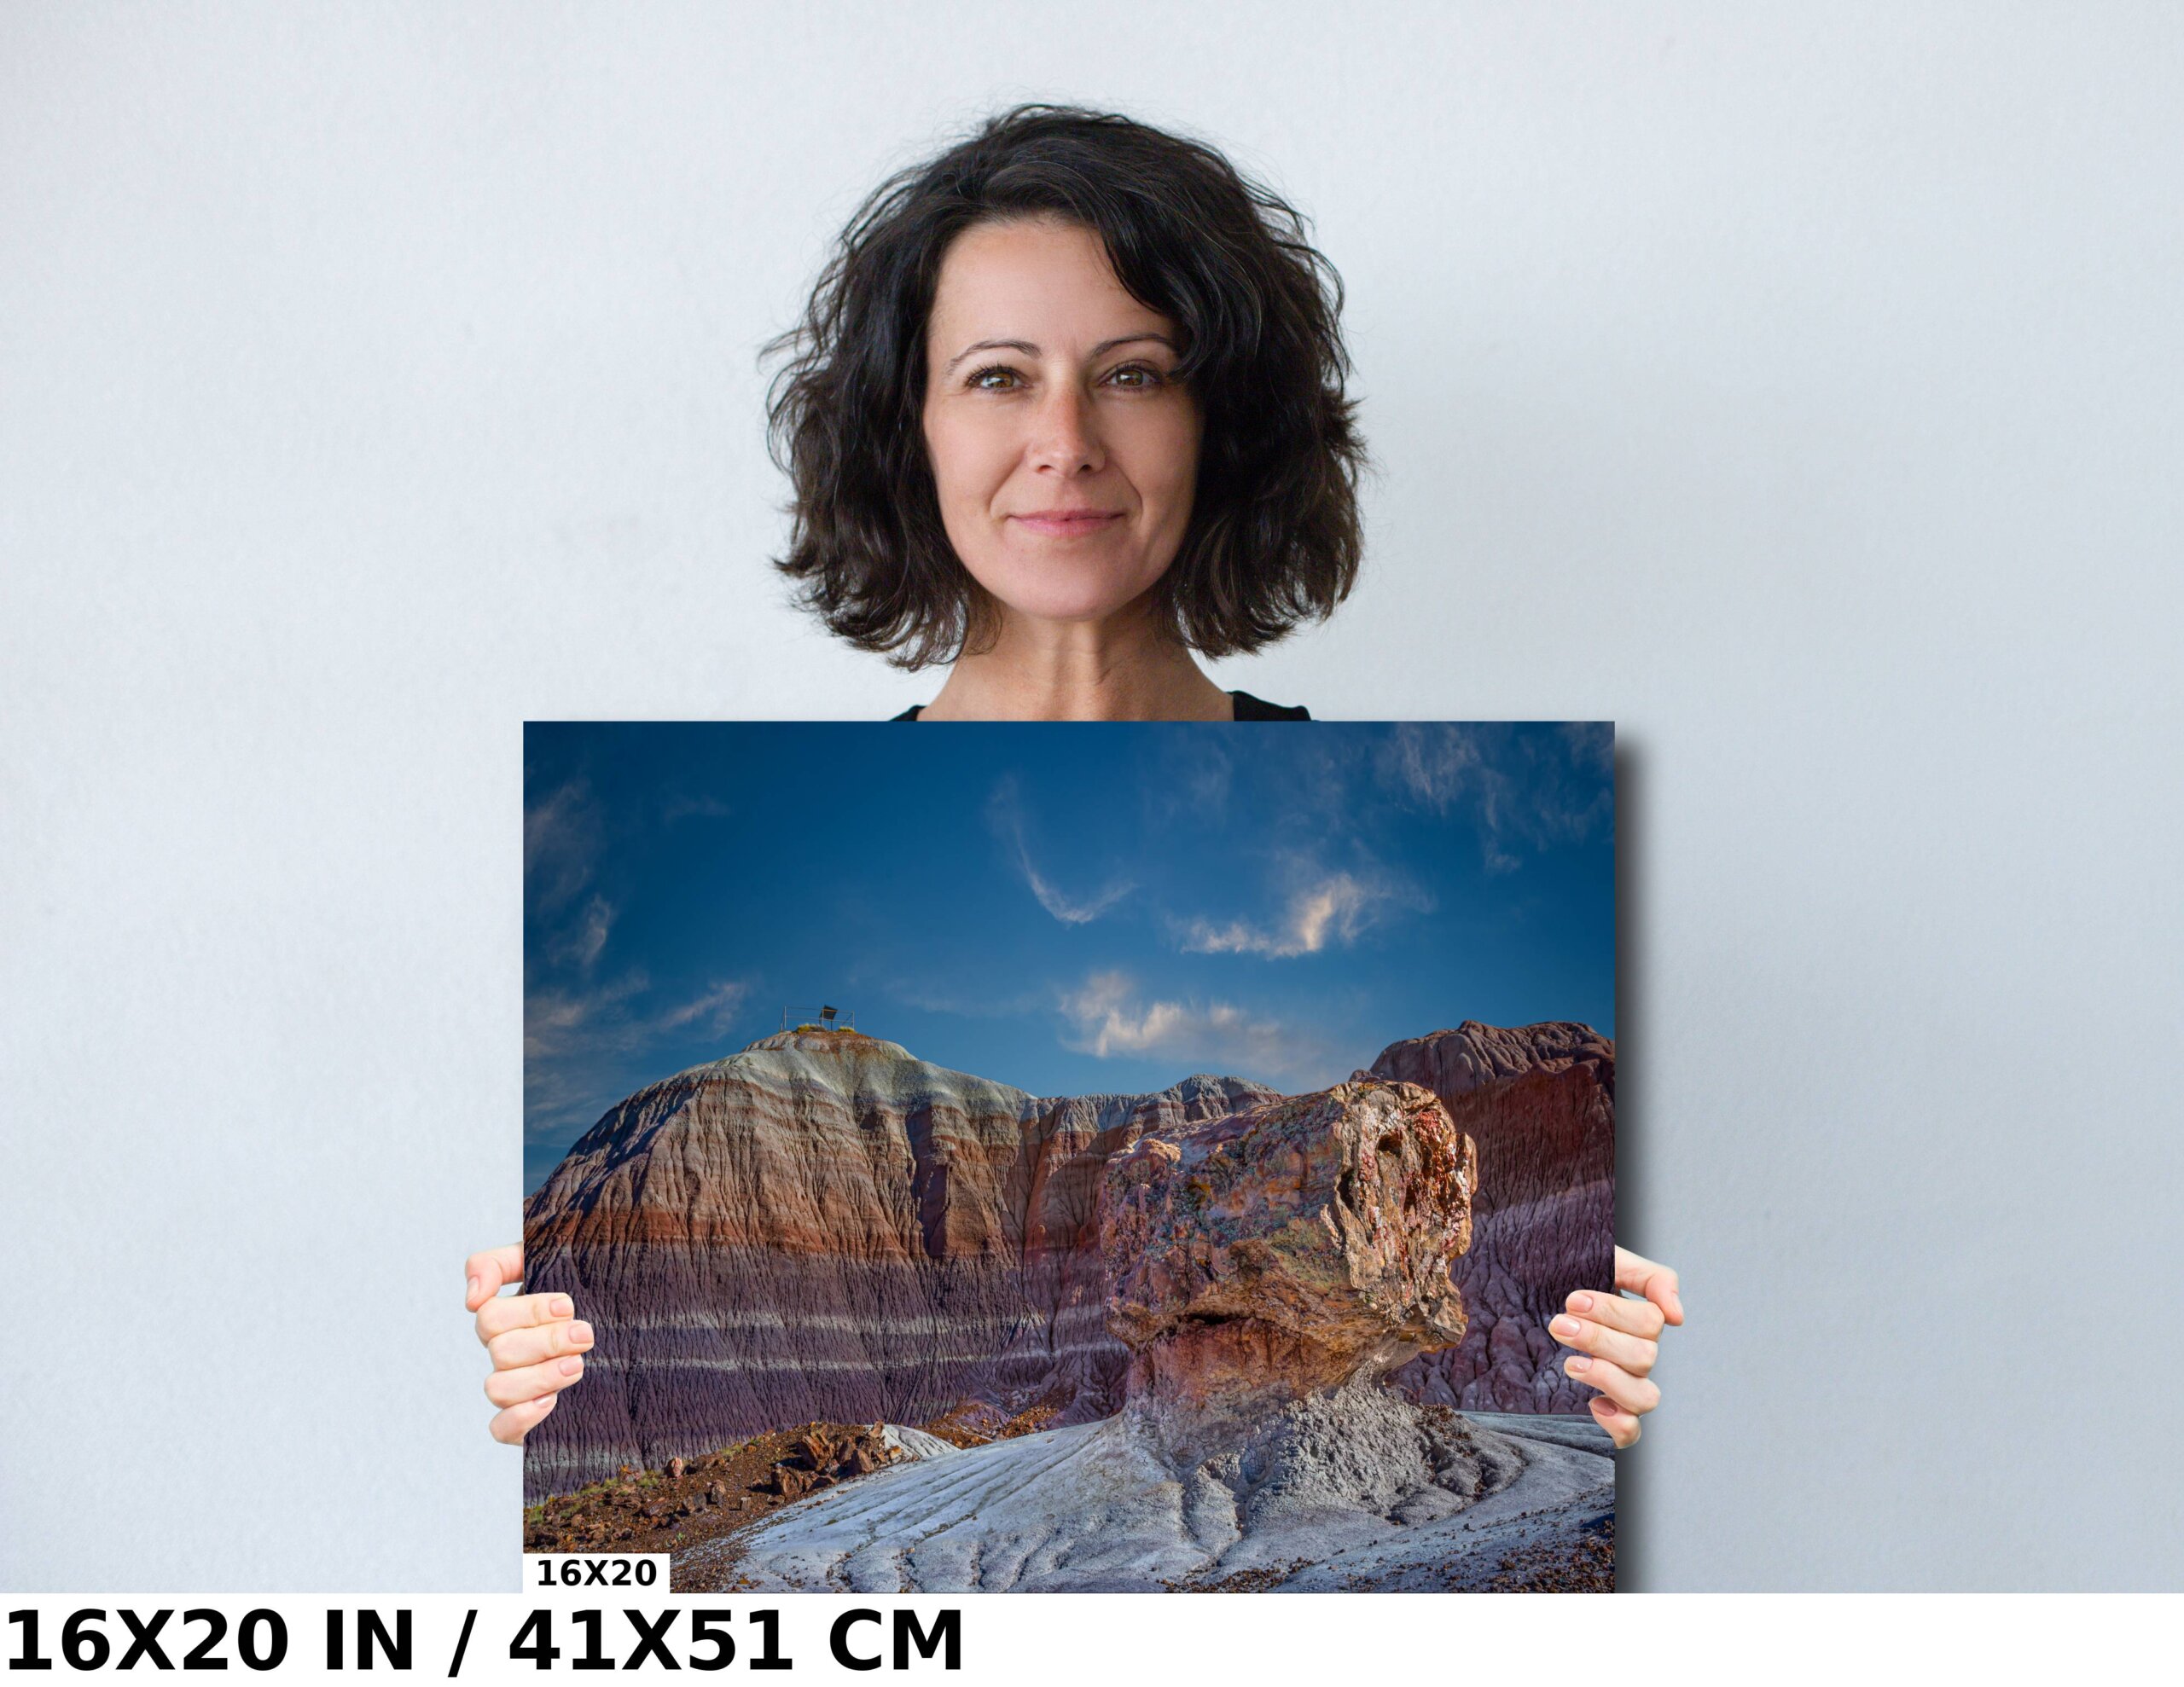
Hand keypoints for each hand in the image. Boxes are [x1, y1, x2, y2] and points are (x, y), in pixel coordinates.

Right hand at [465, 1243, 592, 1444]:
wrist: (638, 1336)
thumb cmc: (589, 1291)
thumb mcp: (551, 1261)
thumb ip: (500, 1263)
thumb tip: (472, 1298)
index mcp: (509, 1318)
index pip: (489, 1314)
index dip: (528, 1311)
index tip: (568, 1305)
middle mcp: (507, 1354)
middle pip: (500, 1351)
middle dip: (546, 1342)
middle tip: (586, 1335)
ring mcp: (515, 1388)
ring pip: (498, 1388)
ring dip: (539, 1376)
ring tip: (578, 1366)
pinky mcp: (526, 1422)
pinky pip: (500, 1429)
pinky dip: (520, 1417)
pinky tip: (552, 1403)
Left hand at [1555, 1245, 1682, 1448]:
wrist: (1514, 1296)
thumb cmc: (1559, 1277)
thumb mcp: (1603, 1261)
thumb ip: (1648, 1277)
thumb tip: (1677, 1316)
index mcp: (1637, 1322)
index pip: (1651, 1322)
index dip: (1613, 1312)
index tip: (1572, 1300)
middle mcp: (1635, 1357)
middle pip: (1645, 1357)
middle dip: (1599, 1339)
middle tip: (1559, 1325)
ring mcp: (1622, 1387)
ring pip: (1645, 1397)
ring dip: (1608, 1378)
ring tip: (1570, 1364)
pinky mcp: (1605, 1414)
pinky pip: (1630, 1433)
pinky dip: (1618, 1424)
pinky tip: (1593, 1404)